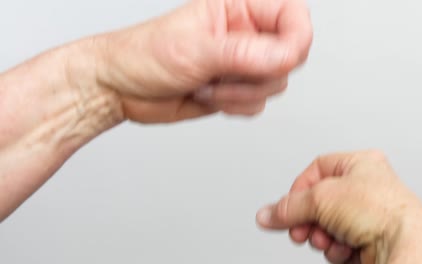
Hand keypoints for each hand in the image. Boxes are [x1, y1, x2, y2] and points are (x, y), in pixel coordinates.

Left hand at [92, 0, 312, 122]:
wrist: (123, 89)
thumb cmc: (144, 55)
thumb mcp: (194, 50)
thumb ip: (244, 54)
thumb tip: (285, 56)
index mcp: (238, 8)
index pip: (292, 17)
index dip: (294, 41)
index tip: (279, 61)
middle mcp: (245, 34)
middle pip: (289, 57)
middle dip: (256, 75)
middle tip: (223, 72)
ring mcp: (242, 64)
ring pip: (275, 84)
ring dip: (240, 94)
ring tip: (207, 83)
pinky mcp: (237, 89)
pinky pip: (259, 105)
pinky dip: (235, 107)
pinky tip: (207, 94)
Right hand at [256, 150, 421, 262]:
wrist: (405, 244)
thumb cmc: (381, 211)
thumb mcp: (321, 199)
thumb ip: (288, 207)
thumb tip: (266, 214)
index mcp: (360, 163)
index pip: (316, 169)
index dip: (299, 188)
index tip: (289, 206)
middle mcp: (366, 186)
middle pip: (319, 201)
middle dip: (308, 219)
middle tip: (301, 230)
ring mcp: (368, 213)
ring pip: (327, 224)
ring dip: (321, 236)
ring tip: (327, 239)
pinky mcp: (369, 238)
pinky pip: (339, 241)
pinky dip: (335, 248)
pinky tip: (342, 249)